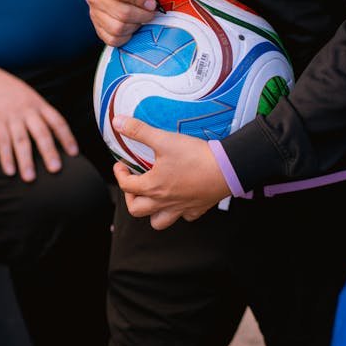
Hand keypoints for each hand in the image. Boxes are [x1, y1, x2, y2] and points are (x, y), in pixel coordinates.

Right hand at [0, 65, 77, 180]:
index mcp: (39, 104)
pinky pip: (2, 141)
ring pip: (21, 141)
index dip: (67, 137)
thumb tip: (53, 133)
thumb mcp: (29, 96)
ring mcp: (11, 116)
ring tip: (30, 178)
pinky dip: (6, 157)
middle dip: (49, 152)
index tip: (74, 153)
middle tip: (56, 169)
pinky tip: (9, 171)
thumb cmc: (8, 88)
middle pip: (42, 133)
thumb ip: (40, 112)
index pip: (58, 122)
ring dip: (26, 161)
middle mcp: (28, 110)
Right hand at [87, 0, 164, 45]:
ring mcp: (96, 16)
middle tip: (150, 12)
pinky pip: (114, 40)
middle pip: (122, 12)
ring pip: (118, 28)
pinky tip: (132, 26)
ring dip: (136, 25)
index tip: (152, 2)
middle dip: (142, 14)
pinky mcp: (99, 30)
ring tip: (141, 18)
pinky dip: (127, 36)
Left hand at [111, 115, 230, 229]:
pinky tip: (179, 199)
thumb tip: (117, 123)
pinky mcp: (197, 208)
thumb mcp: (164, 139)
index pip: (126, 186)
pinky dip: (178, 212)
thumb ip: (139, 131)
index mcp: (153, 187)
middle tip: (134, 184)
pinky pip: (184, 217)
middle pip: (136, 210)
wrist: (227, 169)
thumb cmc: (196, 157)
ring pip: (158, 222)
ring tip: (152, 198)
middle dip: (130, 197)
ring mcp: (181, 208)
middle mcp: (164, 202)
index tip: (122, 165)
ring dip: (151, 212)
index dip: (119, 174)